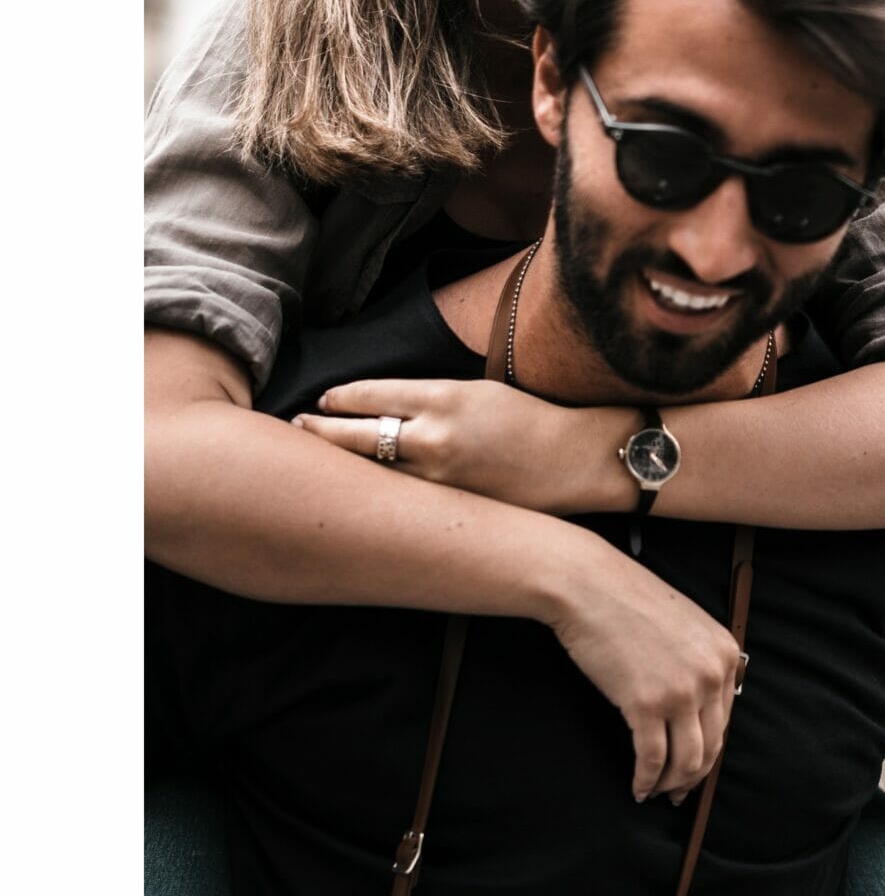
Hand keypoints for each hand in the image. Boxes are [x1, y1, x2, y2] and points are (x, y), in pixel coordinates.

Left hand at [294, 378, 603, 513]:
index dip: (339, 398)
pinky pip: (400, 497)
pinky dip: (376, 491)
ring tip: (317, 459)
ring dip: (341, 464)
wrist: (574, 460)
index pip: (370, 394)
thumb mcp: (476, 390)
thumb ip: (428, 397)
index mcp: (444, 397)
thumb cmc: (529, 419)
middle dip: (321, 429)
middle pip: (356, 434)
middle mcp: (435, 436)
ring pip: (372, 470)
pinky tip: (359, 491)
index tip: (324, 399)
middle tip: (298, 425)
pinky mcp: (449, 504)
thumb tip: (384, 404)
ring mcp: (439, 476)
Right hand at [544, 537, 740, 802]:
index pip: (725, 721)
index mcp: (726, 653)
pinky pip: (652, 760)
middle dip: (692, 776)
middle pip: (711, 746)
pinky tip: (637, 787)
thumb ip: (700, 660)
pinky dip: (645, 780)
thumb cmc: (625, 601)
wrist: (587, 585)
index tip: (693, 767)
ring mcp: (681, 691)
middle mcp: (711, 674)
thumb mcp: (684, 624)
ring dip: (670, 785)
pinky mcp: (646, 704)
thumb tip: (697, 710)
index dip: (708, 752)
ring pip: (687, 761)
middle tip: (675, 792)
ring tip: (655, 791)